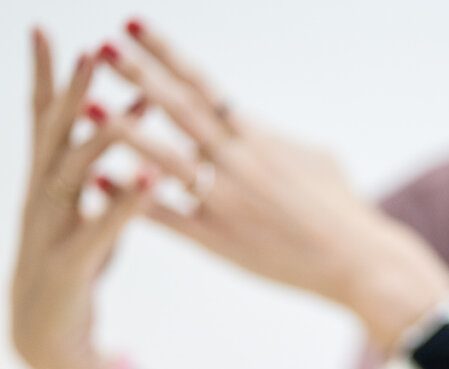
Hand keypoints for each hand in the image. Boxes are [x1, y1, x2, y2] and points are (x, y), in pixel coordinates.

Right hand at [9, 28, 154, 368]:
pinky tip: (151, 177)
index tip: (44, 30)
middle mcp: (41, 201)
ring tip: (131, 107)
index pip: (43, 121)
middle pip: (54, 137)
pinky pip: (101, 229)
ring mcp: (50, 232)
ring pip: (74, 177)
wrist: (46, 340)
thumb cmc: (71, 271)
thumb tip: (125, 143)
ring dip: (103, 140)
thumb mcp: (84, 217)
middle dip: (72, 93)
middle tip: (91, 51)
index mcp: (47, 186)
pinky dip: (127, 202)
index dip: (46, 78)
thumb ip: (98, 180)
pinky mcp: (70, 266)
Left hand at [95, 20, 448, 348]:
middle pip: (179, 110)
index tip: (133, 26)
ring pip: (166, 159)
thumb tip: (257, 124)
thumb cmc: (343, 210)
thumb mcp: (317, 158)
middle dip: (139, 76)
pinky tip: (100, 180)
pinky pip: (168, 216)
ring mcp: (227, 201)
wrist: (359, 262)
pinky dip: (132, 197)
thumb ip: (277, 139)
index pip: (203, 84)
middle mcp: (239, 162)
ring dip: (124, 130)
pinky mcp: (220, 241)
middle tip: (101, 48)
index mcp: (259, 138)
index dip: (166, 53)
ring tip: (88, 105)